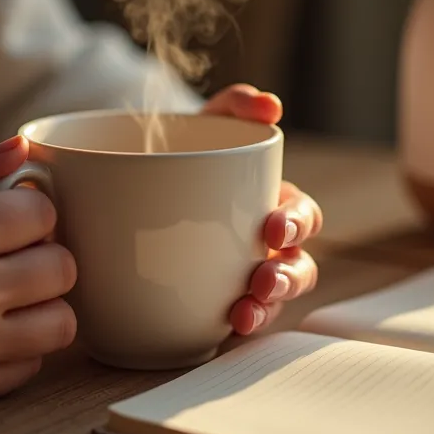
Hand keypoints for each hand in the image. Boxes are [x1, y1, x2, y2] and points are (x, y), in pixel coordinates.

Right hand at [0, 137, 76, 412]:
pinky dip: (17, 347)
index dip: (28, 207)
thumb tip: (23, 147)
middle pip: (63, 269)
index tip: (3, 214)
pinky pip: (30, 366)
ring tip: (4, 293)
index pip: (44, 213)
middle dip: (42, 253)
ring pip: (61, 324)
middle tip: (9, 254)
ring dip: (40, 304)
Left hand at [202, 84, 322, 334]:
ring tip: (246, 313)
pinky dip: (240, 325)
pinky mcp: (217, 304)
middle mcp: (266, 246)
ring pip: (274, 301)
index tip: (274, 227)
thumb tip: (270, 105)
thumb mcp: (206, 125)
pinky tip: (226, 327)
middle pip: (298, 267)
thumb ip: (235, 105)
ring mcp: (244, 279)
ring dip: (267, 309)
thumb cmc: (183, 153)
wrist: (130, 188)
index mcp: (272, 204)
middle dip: (288, 277)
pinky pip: (240, 320)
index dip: (298, 223)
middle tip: (264, 280)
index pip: (303, 216)